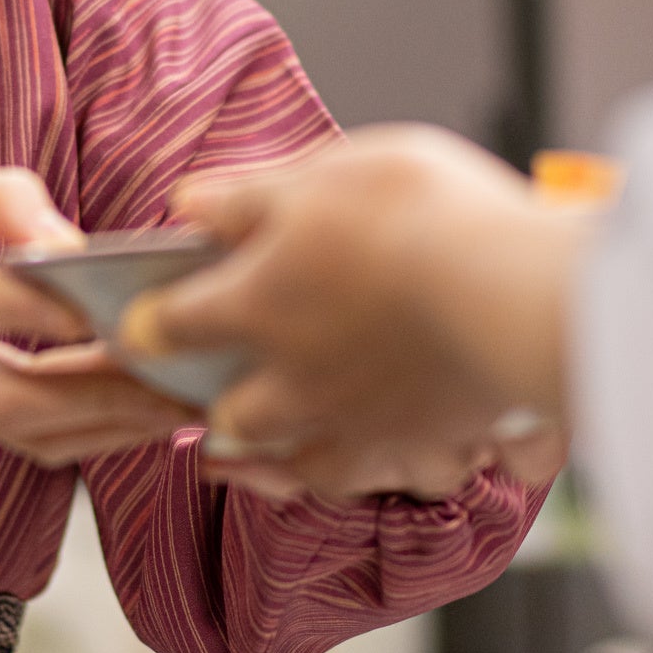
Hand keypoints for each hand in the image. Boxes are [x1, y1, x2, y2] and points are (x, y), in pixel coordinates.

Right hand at [0, 168, 195, 464]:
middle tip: (180, 372)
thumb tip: (79, 245)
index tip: (114, 295)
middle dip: (101, 394)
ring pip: (29, 432)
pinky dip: (101, 434)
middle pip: (8, 397)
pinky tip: (157, 409)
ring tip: (194, 394)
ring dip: (115, 424)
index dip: (42, 305)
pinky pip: (35, 441)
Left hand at [125, 126, 587, 499]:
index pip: (171, 325)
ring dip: (288, 465)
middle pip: (235, 419)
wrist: (516, 296)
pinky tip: (420, 464)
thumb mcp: (322, 174)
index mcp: (256, 306)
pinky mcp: (436, 448)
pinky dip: (410, 470)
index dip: (146, 326)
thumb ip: (248, 197)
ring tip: (282, 462)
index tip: (137, 328)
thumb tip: (187, 203)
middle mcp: (298, 384)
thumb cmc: (419, 217)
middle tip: (208, 417)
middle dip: (218, 416)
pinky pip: (411, 477)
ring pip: (309, 468)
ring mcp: (365, 427)